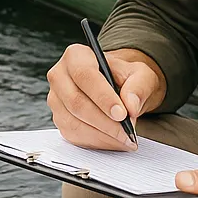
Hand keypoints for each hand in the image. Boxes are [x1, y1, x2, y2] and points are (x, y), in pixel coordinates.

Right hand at [46, 45, 165, 150]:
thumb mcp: (141, 74)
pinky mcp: (59, 119)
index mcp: (76, 56)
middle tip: (127, 132)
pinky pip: (74, 136)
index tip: (122, 114)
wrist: (116, 87)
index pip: (84, 75)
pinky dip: (97, 142)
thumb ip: (138, 86)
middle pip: (76, 102)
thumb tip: (130, 105)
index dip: (103, 97)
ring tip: (125, 139)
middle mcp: (60, 76)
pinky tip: (114, 141)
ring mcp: (56, 100)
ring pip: (74, 123)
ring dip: (102, 135)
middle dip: (105, 122)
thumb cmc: (125, 77)